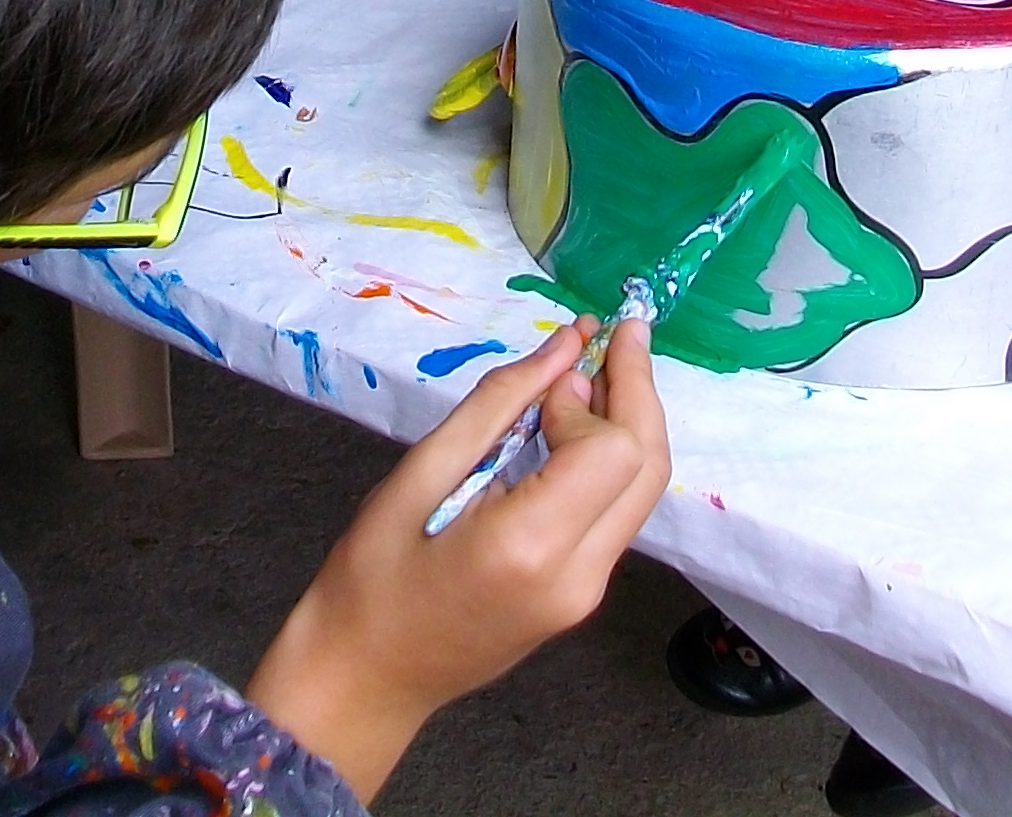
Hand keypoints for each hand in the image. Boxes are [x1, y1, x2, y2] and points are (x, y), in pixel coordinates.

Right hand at [245, 316, 669, 798]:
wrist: (364, 681)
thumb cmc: (370, 579)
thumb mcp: (417, 477)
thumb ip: (497, 408)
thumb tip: (563, 350)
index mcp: (531, 546)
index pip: (613, 449)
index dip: (591, 395)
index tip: (548, 374)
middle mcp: (578, 576)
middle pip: (647, 468)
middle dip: (637, 391)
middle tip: (615, 331)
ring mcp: (585, 595)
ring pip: (640, 491)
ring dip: (627, 423)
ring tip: (592, 368)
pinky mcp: (579, 598)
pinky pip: (615, 515)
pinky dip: (607, 461)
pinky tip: (573, 427)